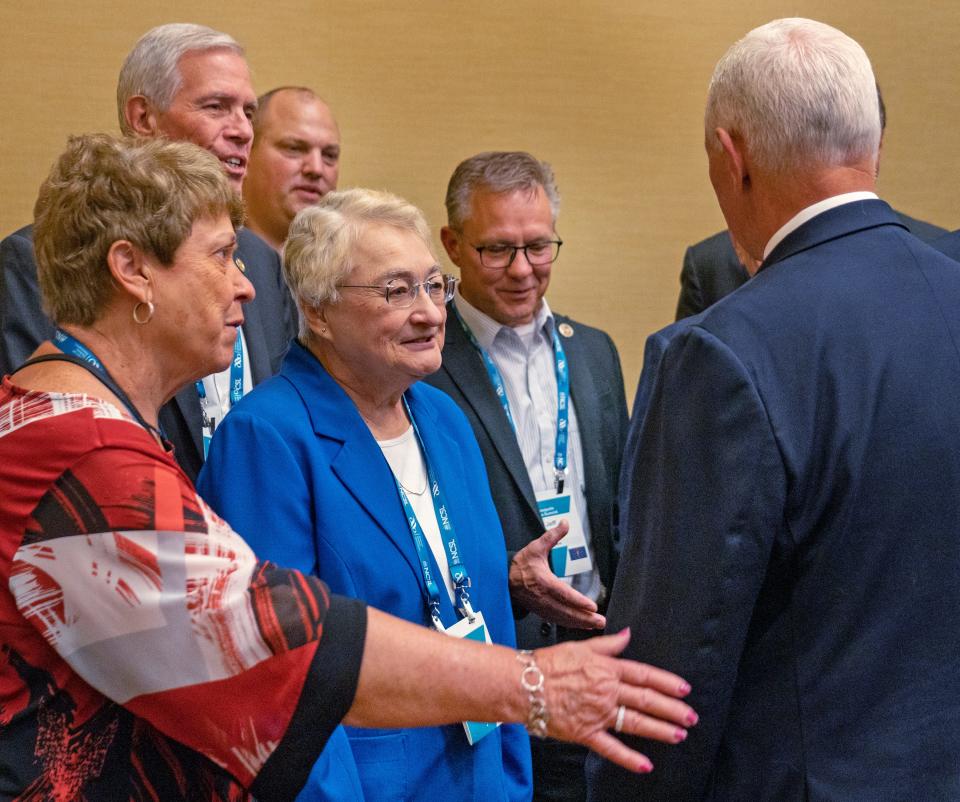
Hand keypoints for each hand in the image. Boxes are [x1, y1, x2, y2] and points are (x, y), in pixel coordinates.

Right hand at [509, 521, 604, 628]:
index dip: (579, 601)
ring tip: (594, 625)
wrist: (503, 579)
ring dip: (580, 623)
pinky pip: (557, 620)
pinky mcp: (541, 611)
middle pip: (566, 610)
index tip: (592, 606)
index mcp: (543, 581)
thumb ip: (552, 536)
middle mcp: (543, 597)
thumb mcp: (535, 547)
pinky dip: (570, 624)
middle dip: (585, 617)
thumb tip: (564, 524)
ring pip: (563, 618)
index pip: (564, 594)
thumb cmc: (519, 565)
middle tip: (600, 621)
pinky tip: (580, 625)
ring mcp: (542, 606)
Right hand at [536, 628, 697, 773]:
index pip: (644, 675)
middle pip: (646, 699)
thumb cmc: (548, 665)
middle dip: (672, 709)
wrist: (523, 685)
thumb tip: (627, 635)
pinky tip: (645, 764)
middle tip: (690, 716)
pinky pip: (611, 748)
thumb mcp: (581, 646)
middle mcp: (606, 691)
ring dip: (660, 730)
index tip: (684, 689)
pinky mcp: (586, 732)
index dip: (667, 682)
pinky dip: (629, 758)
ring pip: (635, 722)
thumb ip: (608, 644)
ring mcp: (598, 714)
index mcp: (606, 669)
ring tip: (679, 735)